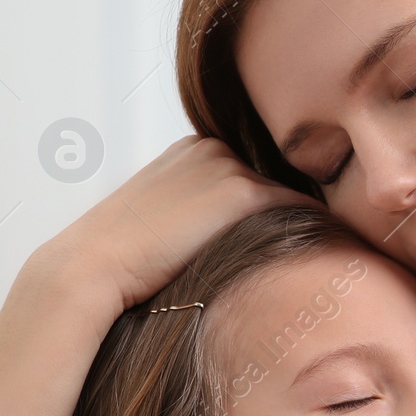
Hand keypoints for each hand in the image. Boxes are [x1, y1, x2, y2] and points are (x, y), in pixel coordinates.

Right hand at [27, 135, 314, 316]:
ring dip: (300, 232)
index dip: (268, 217)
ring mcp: (228, 167)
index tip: (282, 243)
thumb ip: (199, 215)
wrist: (90, 268)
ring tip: (311, 263)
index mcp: (191, 149)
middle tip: (303, 255)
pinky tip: (325, 259)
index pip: (252, 179)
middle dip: (286, 222)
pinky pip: (304, 213)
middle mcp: (212, 147)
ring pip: (290, 203)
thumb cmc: (124, 261)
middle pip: (276, 187)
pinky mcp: (242, 193)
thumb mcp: (161, 222)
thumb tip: (240, 240)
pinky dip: (318, 235)